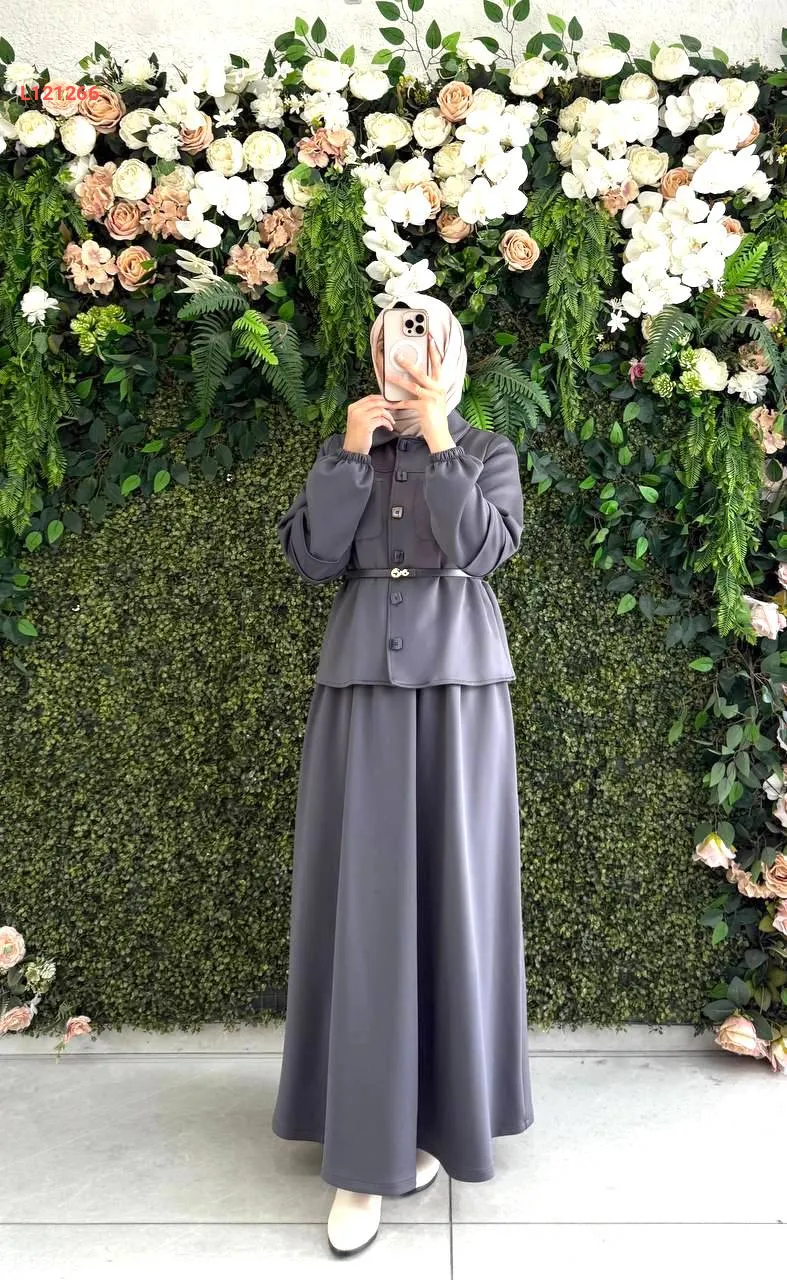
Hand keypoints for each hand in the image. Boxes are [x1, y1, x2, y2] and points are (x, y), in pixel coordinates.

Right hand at [344, 395, 395, 452]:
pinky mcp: (366, 424)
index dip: (382, 399)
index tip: (390, 402)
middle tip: (395, 408)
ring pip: (380, 410)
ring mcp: (360, 416)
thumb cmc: (358, 436)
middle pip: (376, 402)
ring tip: (392, 421)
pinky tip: (390, 427)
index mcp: (353, 407)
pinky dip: (388, 423)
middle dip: (388, 404)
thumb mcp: (359, 420)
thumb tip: (382, 404)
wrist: (353, 450)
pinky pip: (382, 420)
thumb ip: (366, 411)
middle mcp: (356, 410)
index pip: (370, 398)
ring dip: (389, 416)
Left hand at [384, 335, 454, 451]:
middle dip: (408, 363)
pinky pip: (407, 403)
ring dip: (398, 380)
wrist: (440, 435)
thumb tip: (415, 376)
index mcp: (440, 385)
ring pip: (412, 385)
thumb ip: (428, 387)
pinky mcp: (424, 409)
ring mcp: (432, 399)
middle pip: (422, 372)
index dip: (434, 350)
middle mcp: (437, 389)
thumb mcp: (435, 399)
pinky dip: (397, 403)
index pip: (438, 364)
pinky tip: (388, 402)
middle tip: (397, 355)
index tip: (430, 338)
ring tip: (387, 375)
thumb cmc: (435, 417)